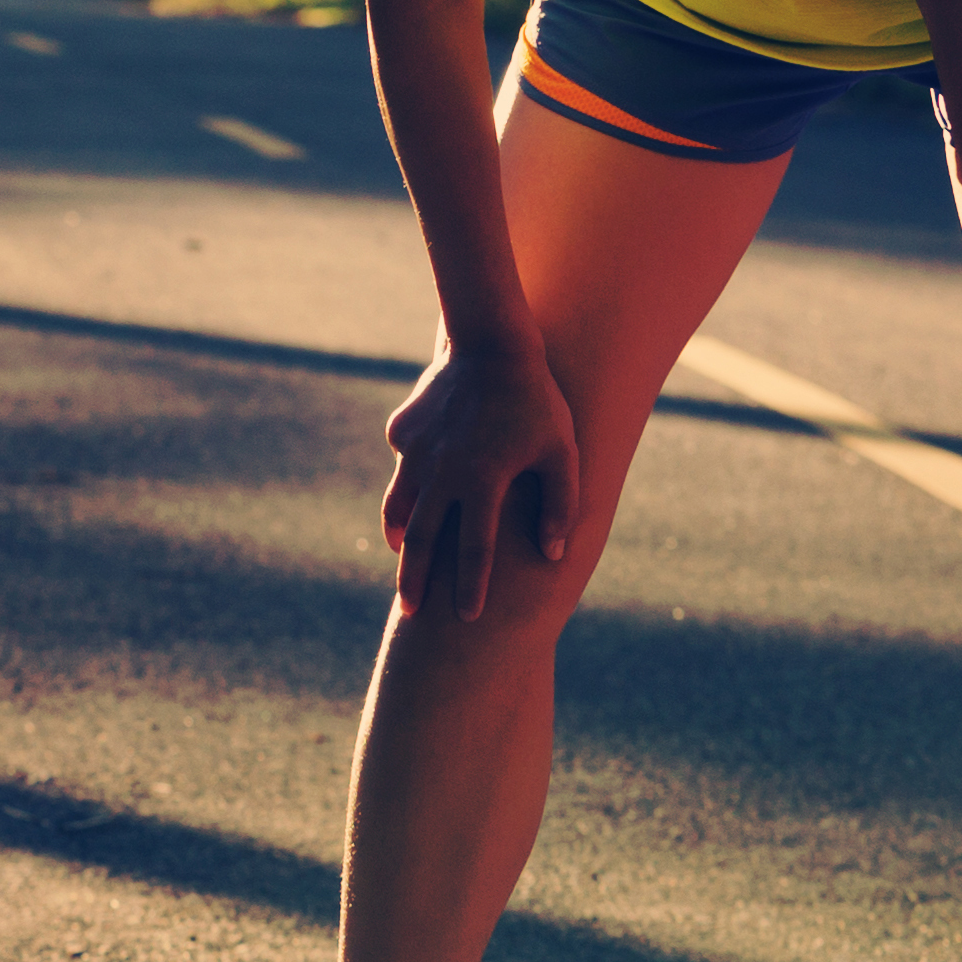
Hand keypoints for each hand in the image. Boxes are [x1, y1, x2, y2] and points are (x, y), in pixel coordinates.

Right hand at [383, 345, 578, 627]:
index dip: (470, 588)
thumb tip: (553, 554)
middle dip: (415, 581)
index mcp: (482, 482)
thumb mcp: (562, 453)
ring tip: (400, 556)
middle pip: (422, 541)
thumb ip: (560, 506)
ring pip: (399, 506)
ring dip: (400, 537)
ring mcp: (415, 453)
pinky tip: (417, 485)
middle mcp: (441, 474)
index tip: (468, 618)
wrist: (491, 342)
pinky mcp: (401, 432)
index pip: (474, 550)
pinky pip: (402, 465)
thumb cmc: (537, 401)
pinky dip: (408, 481)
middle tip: (412, 612)